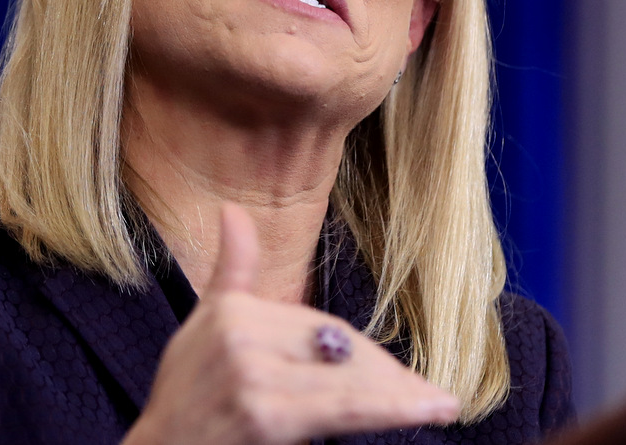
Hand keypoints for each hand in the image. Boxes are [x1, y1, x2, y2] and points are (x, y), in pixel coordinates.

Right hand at [121, 203, 460, 444]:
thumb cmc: (185, 395)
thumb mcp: (203, 326)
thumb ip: (232, 269)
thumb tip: (233, 210)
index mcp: (234, 311)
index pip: (319, 325)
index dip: (364, 351)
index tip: (398, 372)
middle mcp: (242, 337)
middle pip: (337, 350)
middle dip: (387, 375)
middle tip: (429, 395)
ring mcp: (253, 377)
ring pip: (347, 380)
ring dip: (401, 395)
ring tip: (440, 405)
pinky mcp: (265, 416)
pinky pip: (343, 410)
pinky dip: (392, 409)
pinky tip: (430, 408)